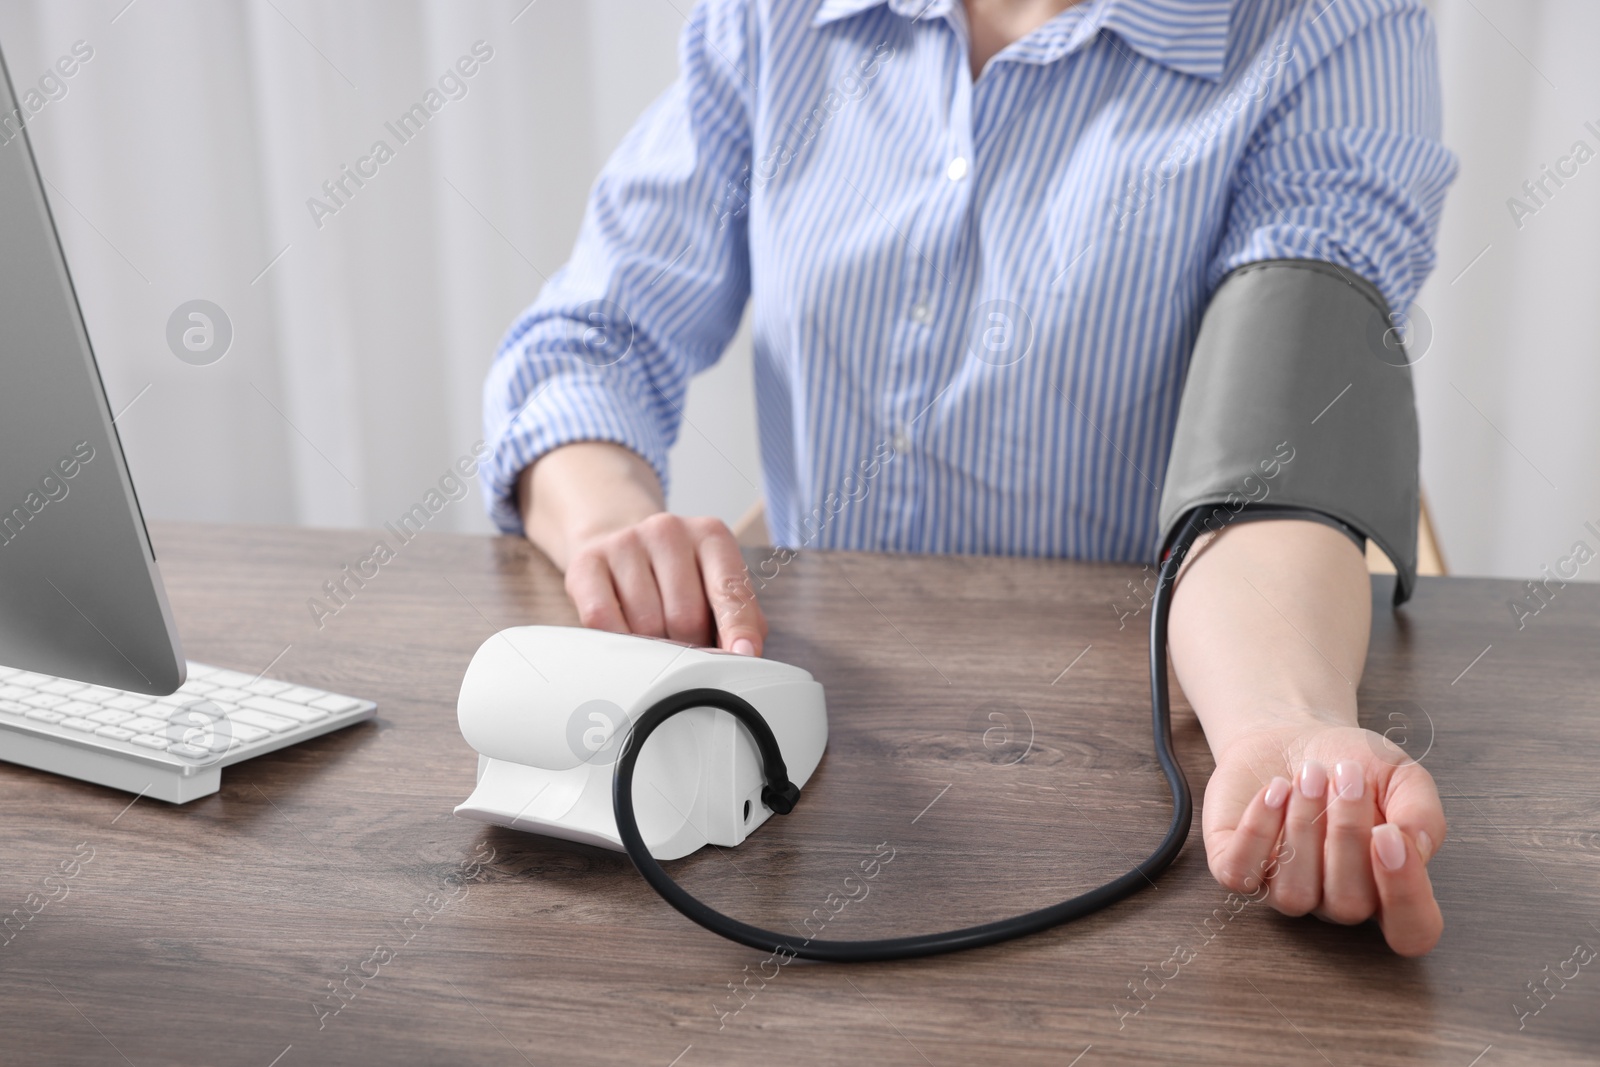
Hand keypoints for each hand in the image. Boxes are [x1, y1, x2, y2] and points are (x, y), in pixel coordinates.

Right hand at [519, 443, 767, 654]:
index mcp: (711, 535)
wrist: (621, 544)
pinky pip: (604, 620)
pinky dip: (618, 640)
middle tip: (685, 648)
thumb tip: (744, 655)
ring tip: (655, 634)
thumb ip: (738, 618)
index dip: (737, 629)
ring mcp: (625, 542)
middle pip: (685, 616)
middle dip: (689, 647)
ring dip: (653, 646)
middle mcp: (668, 530)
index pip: (729, 589)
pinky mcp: (587, 562)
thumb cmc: (680, 579)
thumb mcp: (716, 587)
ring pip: (645, 625)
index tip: (743, 656)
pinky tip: (625, 633)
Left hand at [1201, 719, 1445, 955]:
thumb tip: (1416, 847)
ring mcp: (1283, 891)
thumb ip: (1421, 813)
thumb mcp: (1401, 777)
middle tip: (1346, 776)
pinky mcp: (1235, 870)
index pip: (1411, 932)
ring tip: (1309, 774)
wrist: (1292, 736)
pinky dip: (1257, 830)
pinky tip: (1274, 789)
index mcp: (1387, 889)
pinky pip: (1241, 874)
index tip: (1390, 835)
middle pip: (1349, 905)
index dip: (1406, 896)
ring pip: (1293, 894)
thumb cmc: (1352, 764)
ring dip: (1303, 827)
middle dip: (1347, 835)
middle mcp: (1336, 901)